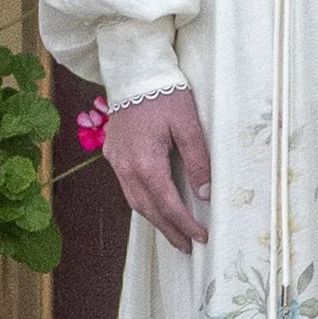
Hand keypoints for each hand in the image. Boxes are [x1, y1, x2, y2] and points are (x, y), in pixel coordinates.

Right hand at [103, 86, 211, 250]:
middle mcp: (126, 167)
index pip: (168, 204)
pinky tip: (154, 206)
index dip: (185, 224)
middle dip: (169, 230)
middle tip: (187, 247)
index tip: (201, 237)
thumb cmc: (165, 94)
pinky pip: (127, 187)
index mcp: (146, 162)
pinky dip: (143, 202)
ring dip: (155, 219)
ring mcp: (116, 161)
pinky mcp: (113, 153)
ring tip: (173, 233)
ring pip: (135, 201)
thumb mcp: (188, 125)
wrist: (133, 72)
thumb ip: (198, 161)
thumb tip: (204, 193)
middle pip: (148, 209)